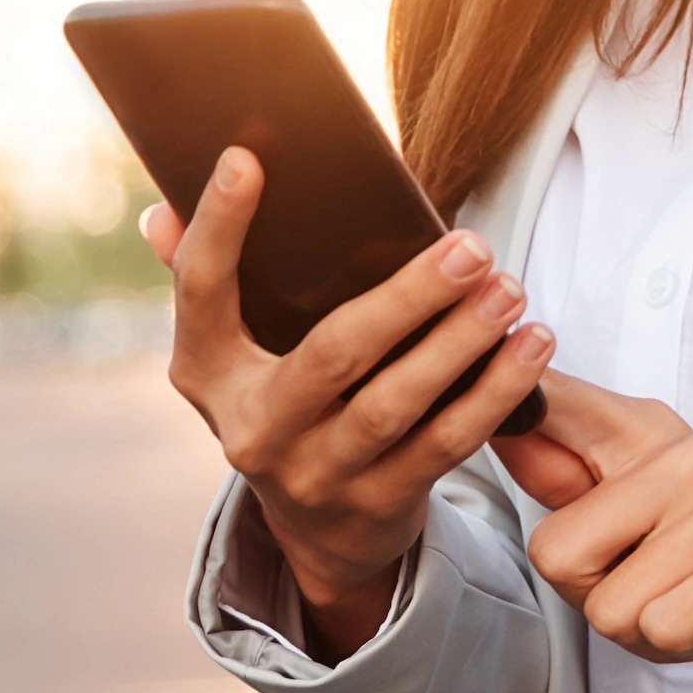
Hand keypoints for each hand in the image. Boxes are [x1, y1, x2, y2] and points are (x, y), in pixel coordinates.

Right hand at [148, 149, 552, 659]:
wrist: (316, 533)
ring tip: (508, 290)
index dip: (217, 228)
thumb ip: (206, 280)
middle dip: (408, 298)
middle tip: (472, 247)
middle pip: (333, 355)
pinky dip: (494, 394)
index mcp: (207, 374)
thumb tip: (162, 211)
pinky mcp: (376, 504)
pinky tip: (530, 347)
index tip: (245, 159)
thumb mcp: (235, 356)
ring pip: (396, 404)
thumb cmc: (285, 404)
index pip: (202, 293)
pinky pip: (444, 445)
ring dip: (461, 344)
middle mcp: (253, 429)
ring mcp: (315, 474)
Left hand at [495, 373, 692, 692]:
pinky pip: (661, 628)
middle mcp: (687, 454)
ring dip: (644, 632)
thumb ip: (567, 472)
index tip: (494, 384)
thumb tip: (499, 423)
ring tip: (692, 603)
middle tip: (655, 586)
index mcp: (645, 433)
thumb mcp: (639, 504)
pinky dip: (682, 647)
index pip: (556, 404)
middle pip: (557, 554)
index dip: (511, 402)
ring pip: (609, 607)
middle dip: (595, 597)